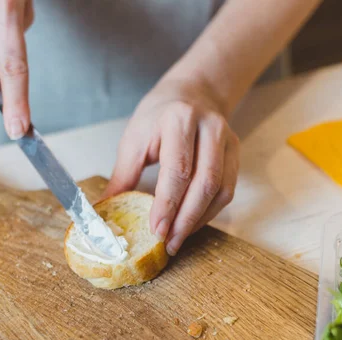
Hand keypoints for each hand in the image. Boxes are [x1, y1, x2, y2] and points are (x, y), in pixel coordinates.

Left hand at [105, 79, 239, 255]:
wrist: (191, 94)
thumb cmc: (158, 117)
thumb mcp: (134, 139)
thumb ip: (123, 175)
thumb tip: (106, 210)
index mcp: (179, 119)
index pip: (178, 169)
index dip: (168, 204)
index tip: (155, 230)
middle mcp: (209, 128)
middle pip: (205, 182)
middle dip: (185, 219)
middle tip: (167, 242)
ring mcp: (227, 140)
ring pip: (220, 190)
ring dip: (198, 220)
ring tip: (177, 239)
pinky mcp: (235, 153)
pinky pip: (227, 191)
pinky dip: (209, 212)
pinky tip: (191, 224)